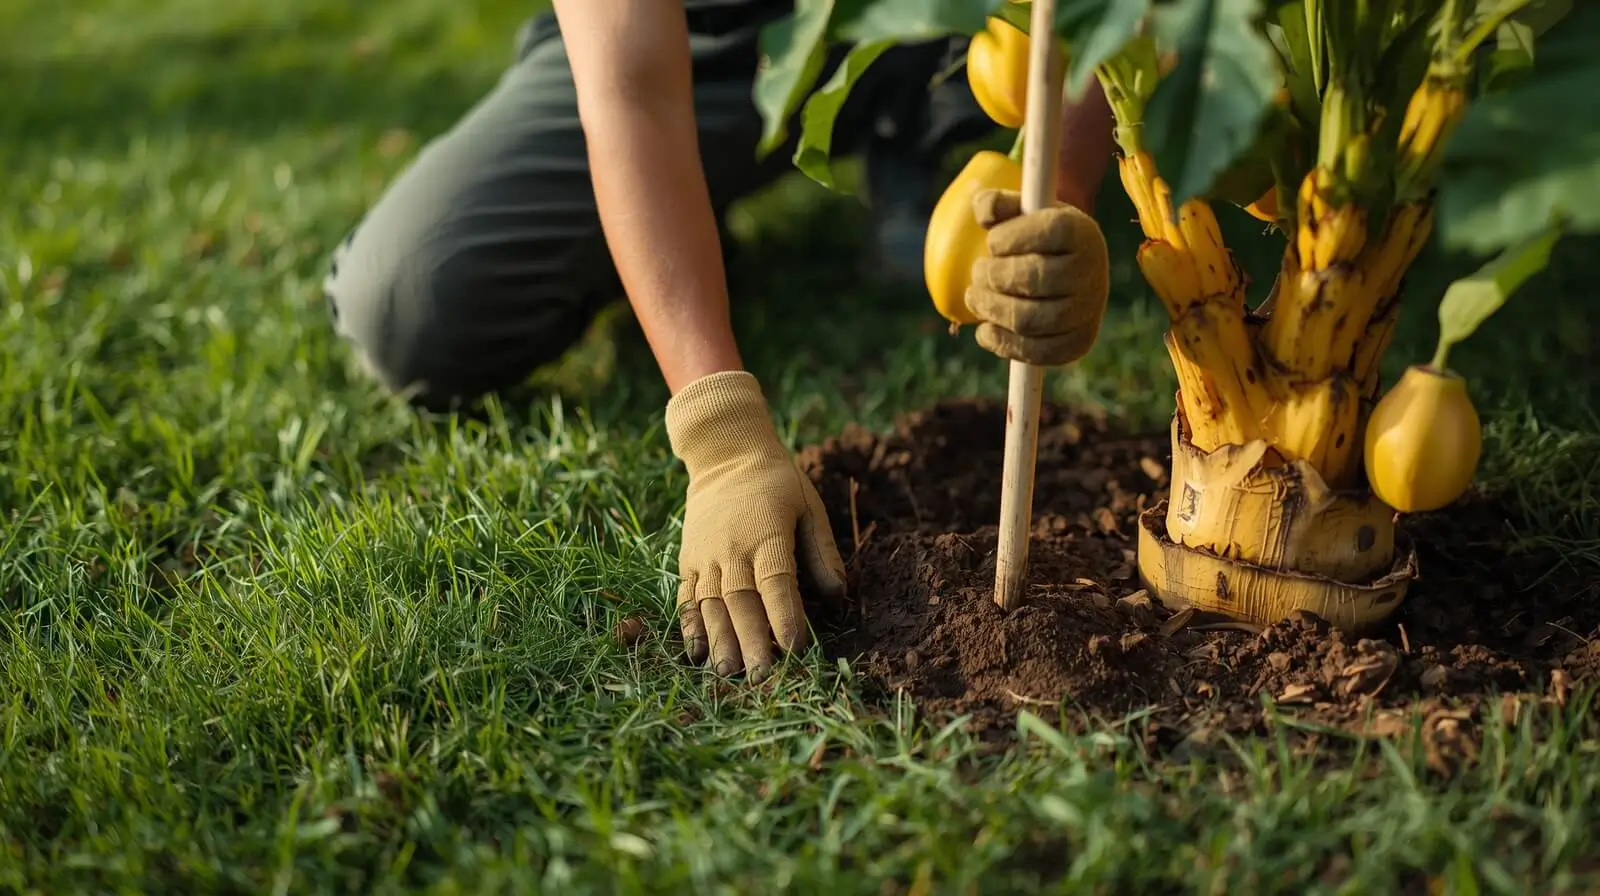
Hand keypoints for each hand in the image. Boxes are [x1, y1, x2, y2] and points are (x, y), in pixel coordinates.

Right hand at [664, 371, 847, 680]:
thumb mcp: (809, 507)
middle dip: (752, 642)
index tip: (798, 650)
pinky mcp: (688, 559)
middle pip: (742, 602)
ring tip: (727, 673)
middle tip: (760, 678)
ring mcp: (706, 556)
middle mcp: (733, 550)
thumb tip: (840, 597)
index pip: (778, 584)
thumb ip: (822, 552)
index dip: (787, 618)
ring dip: (720, 640)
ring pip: (712, 604)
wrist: (724, 452)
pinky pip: (688, 596)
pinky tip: (697, 653)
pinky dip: (690, 626)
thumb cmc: (776, 481)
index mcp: (768, 536)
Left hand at [966, 189, 1110, 365]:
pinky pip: (1039, 353)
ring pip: (1030, 320)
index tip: (993, 241)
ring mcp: (1089, 310)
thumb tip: (984, 210)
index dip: (1009, 239)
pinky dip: (1004, 343)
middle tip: (978, 272)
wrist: (1072, 268)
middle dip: (992, 276)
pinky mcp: (1079, 342)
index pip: (1048, 232)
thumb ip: (997, 204)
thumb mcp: (1022, 212)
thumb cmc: (1038, 236)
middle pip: (1035, 279)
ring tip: (975, 297)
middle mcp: (1092, 271)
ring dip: (991, 309)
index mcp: (1081, 231)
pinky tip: (986, 330)